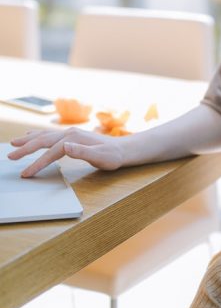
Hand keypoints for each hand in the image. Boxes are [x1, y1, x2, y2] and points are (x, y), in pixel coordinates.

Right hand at [8, 128, 125, 176]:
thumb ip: (82, 152)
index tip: (26, 174)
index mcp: (74, 139)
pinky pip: (49, 135)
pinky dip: (37, 136)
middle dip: (25, 149)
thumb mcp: (100, 157)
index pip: (51, 152)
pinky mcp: (71, 136)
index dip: (37, 163)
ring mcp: (70, 133)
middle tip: (10, 157)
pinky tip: (31, 136)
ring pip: (44, 135)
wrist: (122, 149)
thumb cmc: (112, 156)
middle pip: (42, 140)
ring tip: (14, 144)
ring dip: (28, 140)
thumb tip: (65, 147)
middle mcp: (69, 133)